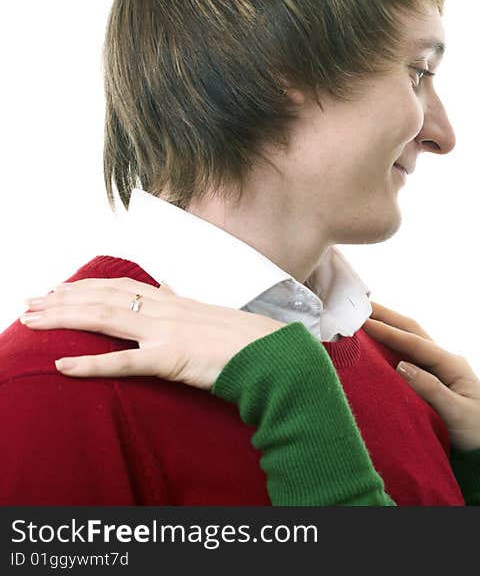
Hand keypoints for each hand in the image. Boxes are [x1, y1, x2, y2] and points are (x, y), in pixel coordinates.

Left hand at [20, 278, 284, 389]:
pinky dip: (91, 364)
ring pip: (106, 318)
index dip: (88, 286)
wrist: (276, 356)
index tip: (60, 287)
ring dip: (65, 319)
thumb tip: (172, 295)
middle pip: (106, 297)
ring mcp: (169, 333)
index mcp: (179, 303)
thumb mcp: (217, 318)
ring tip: (33, 320)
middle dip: (64, 298)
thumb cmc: (252, 343)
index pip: (124, 287)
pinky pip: (124, 362)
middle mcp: (169, 311)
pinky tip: (63, 366)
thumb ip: (189, 309)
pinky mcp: (172, 360)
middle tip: (29, 302)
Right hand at [364, 303, 479, 451]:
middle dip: (387, 317)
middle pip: (413, 332)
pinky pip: (410, 356)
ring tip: (365, 316)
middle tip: (360, 304)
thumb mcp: (456, 412)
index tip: (364, 322)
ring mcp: (441, 368)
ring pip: (411, 341)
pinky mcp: (435, 379)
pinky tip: (378, 343)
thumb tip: (401, 365)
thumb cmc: (479, 430)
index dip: (389, 332)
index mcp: (452, 364)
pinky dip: (393, 345)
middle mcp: (446, 360)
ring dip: (389, 327)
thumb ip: (430, 389)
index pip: (415, 343)